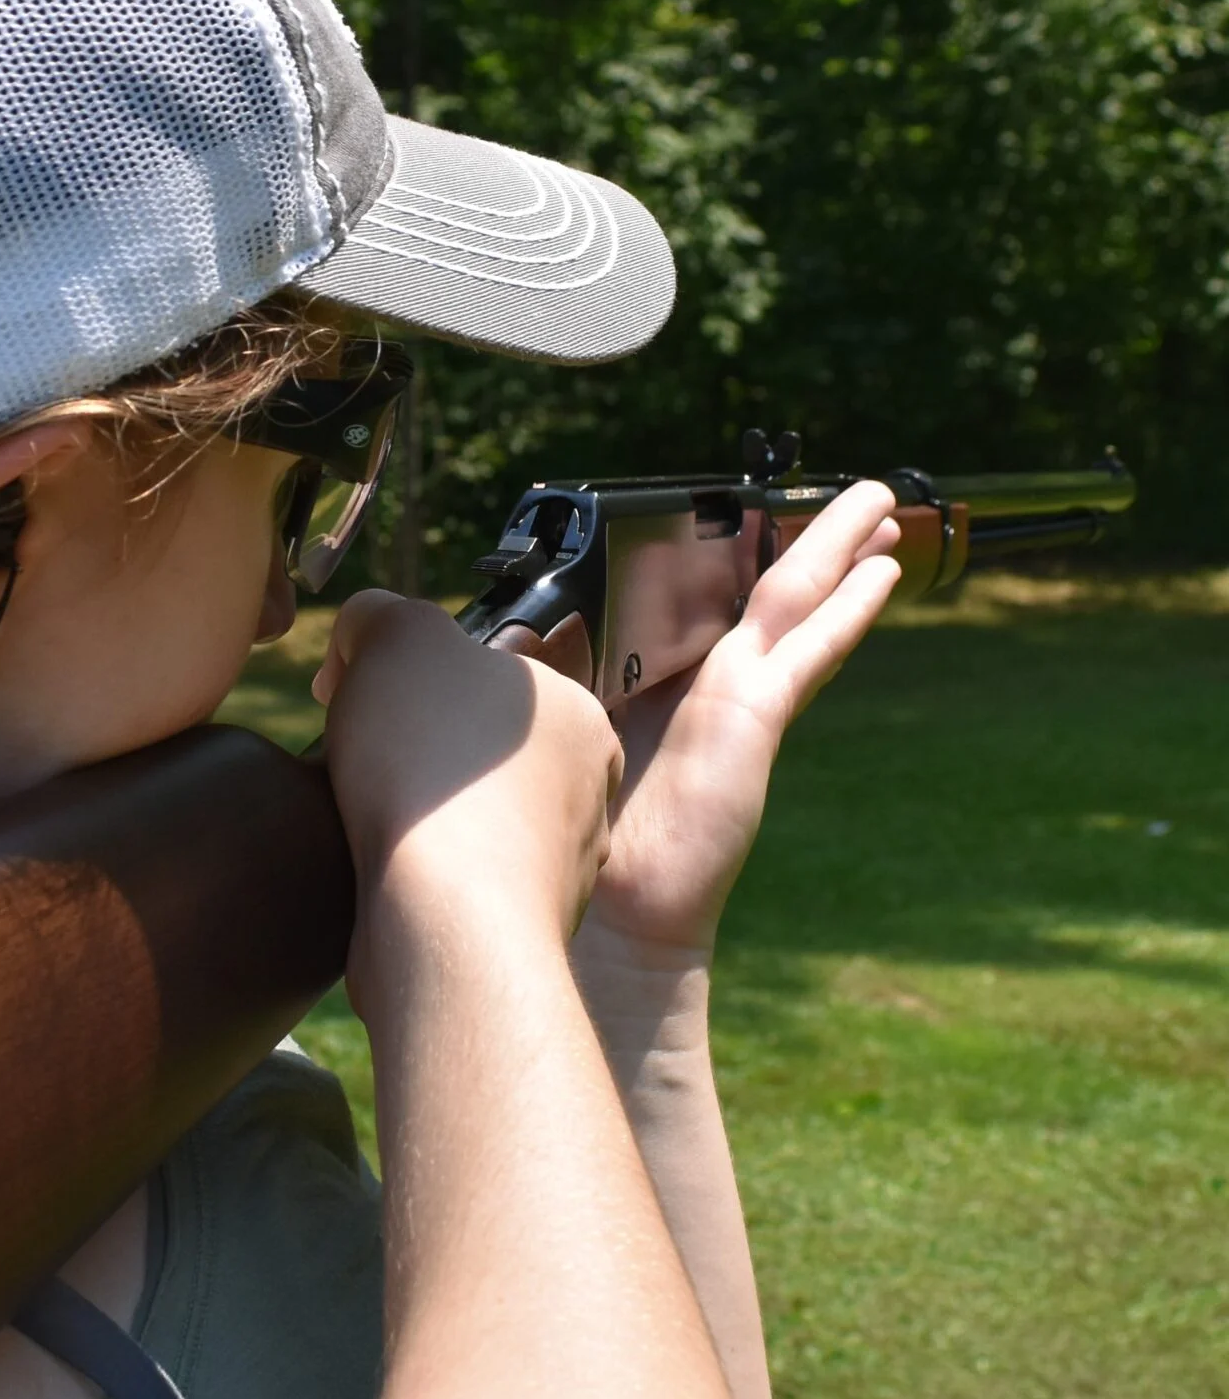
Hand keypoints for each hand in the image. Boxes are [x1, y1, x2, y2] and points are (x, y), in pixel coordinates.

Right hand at [314, 590, 622, 953]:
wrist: (443, 914)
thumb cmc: (434, 762)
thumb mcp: (398, 637)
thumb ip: (381, 613)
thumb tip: (363, 636)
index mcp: (578, 714)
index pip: (493, 676)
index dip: (419, 675)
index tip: (370, 690)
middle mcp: (586, 791)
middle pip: (479, 749)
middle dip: (418, 746)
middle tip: (364, 751)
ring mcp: (557, 869)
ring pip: (469, 819)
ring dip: (418, 814)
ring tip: (368, 816)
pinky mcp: (513, 928)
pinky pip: (455, 884)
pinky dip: (419, 875)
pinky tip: (387, 872)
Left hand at [584, 481, 902, 962]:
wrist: (612, 901)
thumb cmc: (574, 820)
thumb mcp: (556, 720)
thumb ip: (552, 670)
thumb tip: (514, 631)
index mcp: (656, 671)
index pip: (699, 592)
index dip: (729, 548)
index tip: (752, 504)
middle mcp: (703, 677)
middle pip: (763, 587)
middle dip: (810, 537)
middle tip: (858, 497)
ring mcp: (738, 695)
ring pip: (794, 600)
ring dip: (839, 550)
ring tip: (884, 504)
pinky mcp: (755, 717)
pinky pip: (810, 649)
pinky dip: (848, 608)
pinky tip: (883, 571)